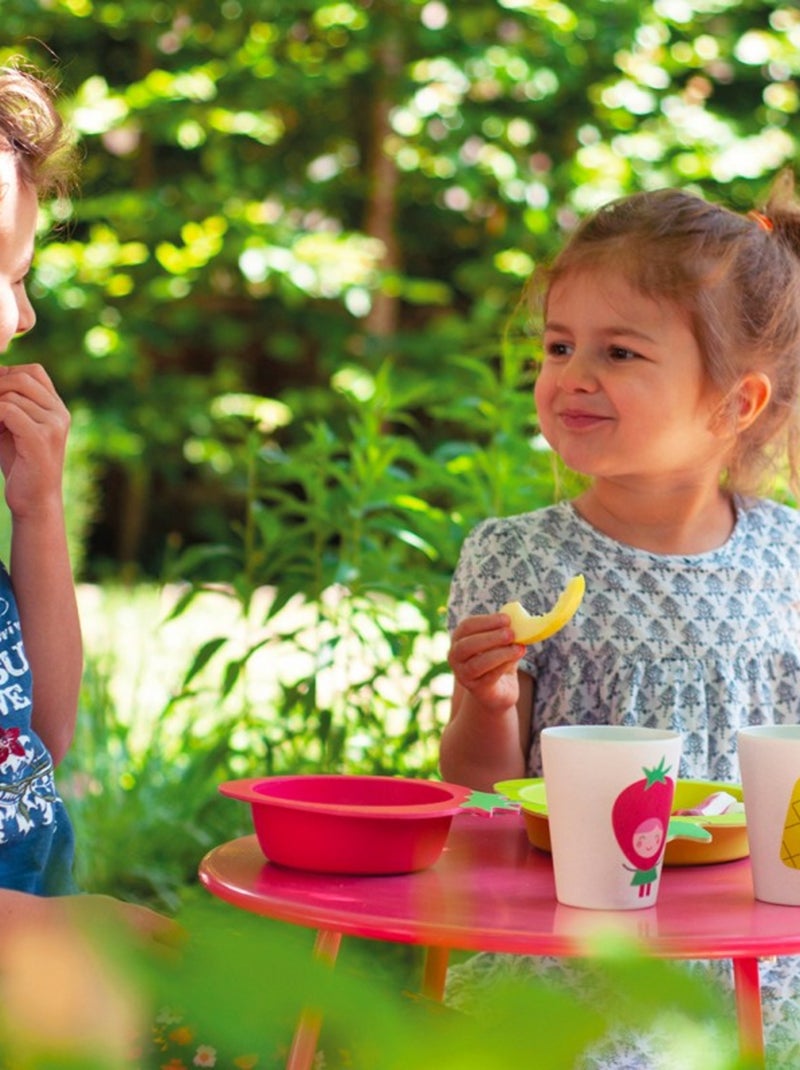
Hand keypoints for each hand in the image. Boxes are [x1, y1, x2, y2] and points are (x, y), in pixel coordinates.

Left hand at [0, 363, 69, 519]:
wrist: (35, 501)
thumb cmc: (20, 465)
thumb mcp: (14, 427)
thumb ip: (6, 403)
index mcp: (57, 409)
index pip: (33, 372)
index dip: (7, 375)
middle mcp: (60, 413)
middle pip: (23, 378)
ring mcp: (53, 425)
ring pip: (12, 395)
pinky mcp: (41, 438)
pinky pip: (8, 410)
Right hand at [448, 612, 524, 713]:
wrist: (499, 690)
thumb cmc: (498, 660)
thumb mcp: (502, 643)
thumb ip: (506, 632)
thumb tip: (520, 622)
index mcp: (459, 639)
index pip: (467, 626)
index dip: (486, 621)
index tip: (507, 619)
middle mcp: (455, 657)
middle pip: (467, 645)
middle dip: (490, 637)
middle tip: (511, 633)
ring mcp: (463, 675)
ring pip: (476, 664)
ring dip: (499, 654)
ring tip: (518, 648)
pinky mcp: (477, 690)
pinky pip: (488, 678)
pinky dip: (503, 666)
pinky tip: (515, 659)